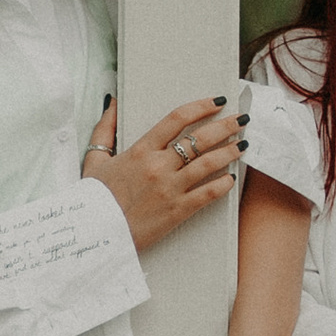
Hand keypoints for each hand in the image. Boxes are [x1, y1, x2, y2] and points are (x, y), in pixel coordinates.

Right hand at [84, 95, 246, 249]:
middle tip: (241, 120)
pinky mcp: (177, 211)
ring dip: (230, 151)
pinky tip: (232, 178)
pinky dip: (224, 184)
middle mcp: (158, 166)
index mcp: (140, 150)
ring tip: (242, 144)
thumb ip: (105, 128)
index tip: (217, 101)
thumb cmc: (94, 198)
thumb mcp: (95, 159)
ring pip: (209, 163)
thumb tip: (113, 101)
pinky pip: (209, 193)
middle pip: (200, 138)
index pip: (177, 119)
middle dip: (225, 126)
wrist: (93, 235)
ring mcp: (170, 188)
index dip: (201, 106)